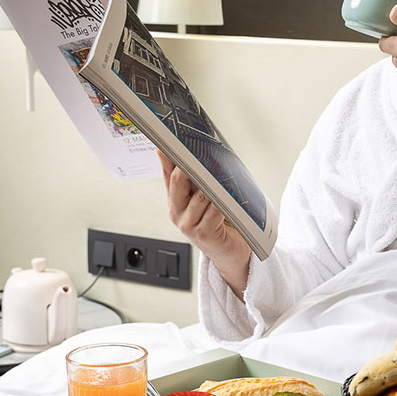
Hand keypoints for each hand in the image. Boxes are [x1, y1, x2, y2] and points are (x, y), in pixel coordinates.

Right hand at [158, 151, 250, 298]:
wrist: (230, 253)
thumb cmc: (221, 223)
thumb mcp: (206, 198)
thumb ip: (200, 180)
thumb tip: (198, 153)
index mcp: (176, 201)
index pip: (167, 173)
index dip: (166, 157)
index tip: (167, 142)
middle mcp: (178, 212)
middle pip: (178, 183)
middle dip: (187, 167)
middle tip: (194, 154)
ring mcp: (189, 225)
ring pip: (199, 197)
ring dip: (211, 185)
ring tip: (219, 174)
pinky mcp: (203, 234)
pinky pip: (213, 212)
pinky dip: (221, 203)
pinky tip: (228, 198)